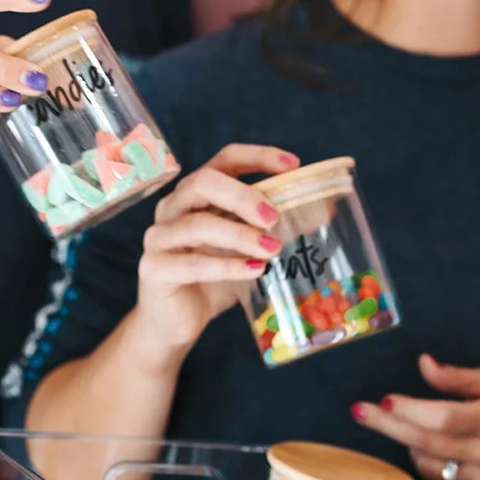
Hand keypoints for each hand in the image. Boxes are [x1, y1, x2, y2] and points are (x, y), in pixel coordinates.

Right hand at [131, 144, 299, 361]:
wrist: (176, 322)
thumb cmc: (213, 280)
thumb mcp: (249, 250)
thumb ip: (277, 229)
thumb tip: (326, 210)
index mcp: (196, 194)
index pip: (224, 159)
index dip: (257, 157)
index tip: (292, 165)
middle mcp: (172, 208)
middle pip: (203, 182)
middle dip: (243, 196)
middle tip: (274, 217)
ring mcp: (159, 238)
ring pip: (197, 224)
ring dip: (239, 235)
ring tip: (272, 250)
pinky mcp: (154, 269)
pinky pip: (191, 263)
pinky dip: (226, 267)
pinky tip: (254, 271)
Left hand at [350, 354, 479, 479]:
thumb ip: (458, 377)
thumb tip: (423, 363)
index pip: (442, 418)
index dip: (409, 410)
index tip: (383, 399)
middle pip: (426, 444)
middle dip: (388, 426)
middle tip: (360, 411)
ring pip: (428, 467)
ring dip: (412, 447)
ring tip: (419, 433)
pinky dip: (426, 472)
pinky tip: (428, 456)